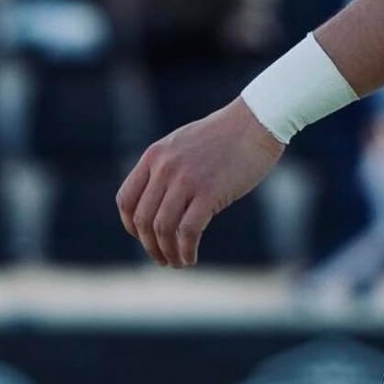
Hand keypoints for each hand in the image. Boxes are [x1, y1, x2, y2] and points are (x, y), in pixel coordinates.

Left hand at [116, 98, 284, 267]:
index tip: (144, 238)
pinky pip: (187, 231)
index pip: (126, 199)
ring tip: (178, 262)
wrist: (257, 121)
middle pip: (143, 220)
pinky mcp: (209, 192)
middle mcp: (165, 167)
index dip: (131, 226)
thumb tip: (158, 200)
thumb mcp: (184, 143)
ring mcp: (186, 179)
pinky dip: (186, 250)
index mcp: (155, 155)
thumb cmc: (225, 134)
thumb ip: (166, 167)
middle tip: (162, 258)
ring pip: (163, 229)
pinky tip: (191, 257)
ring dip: (167, 252)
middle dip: (150, 246)